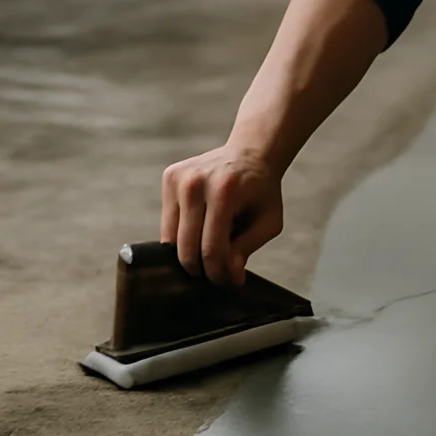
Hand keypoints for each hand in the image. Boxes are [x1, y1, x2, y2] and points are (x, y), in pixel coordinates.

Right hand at [160, 144, 284, 285]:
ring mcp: (178, 178)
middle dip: (201, 270)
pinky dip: (182, 237)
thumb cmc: (261, 191)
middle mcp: (195, 182)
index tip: (226, 281)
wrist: (250, 153)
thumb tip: (231, 276)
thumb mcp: (268, 222)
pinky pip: (167, 224)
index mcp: (224, 191)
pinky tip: (201, 231)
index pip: (211, 247)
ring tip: (210, 253)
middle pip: (186, 247)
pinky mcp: (169, 177)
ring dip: (189, 255)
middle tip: (216, 275)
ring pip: (171, 240)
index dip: (217, 273)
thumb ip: (248, 248)